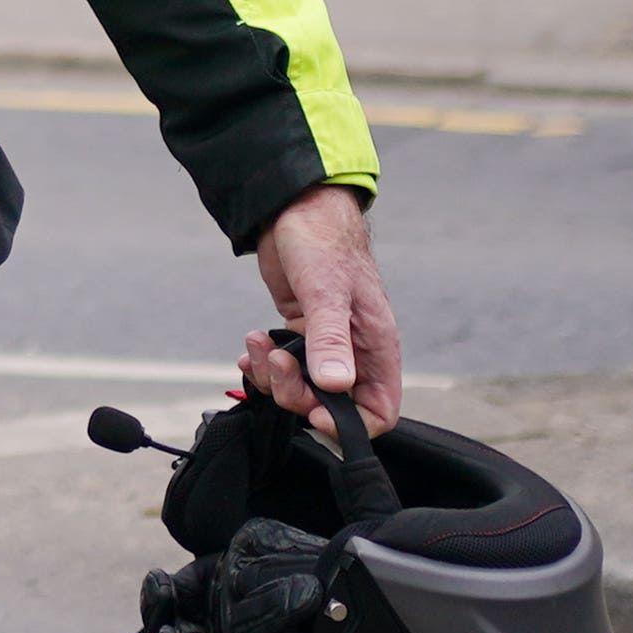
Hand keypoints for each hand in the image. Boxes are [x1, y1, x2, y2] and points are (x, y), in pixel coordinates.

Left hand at [243, 184, 401, 434]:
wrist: (295, 206)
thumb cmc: (323, 241)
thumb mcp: (326, 292)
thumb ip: (330, 341)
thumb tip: (335, 387)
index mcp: (376, 347)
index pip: (380, 410)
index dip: (349, 425)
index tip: (315, 412)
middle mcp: (354, 351)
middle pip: (332, 406)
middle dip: (297, 394)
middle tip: (278, 364)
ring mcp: (325, 344)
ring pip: (303, 388)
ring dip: (274, 377)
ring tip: (257, 346)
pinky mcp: (300, 332)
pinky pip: (284, 367)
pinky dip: (265, 365)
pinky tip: (252, 344)